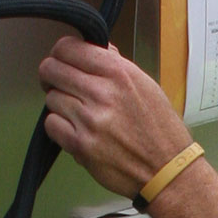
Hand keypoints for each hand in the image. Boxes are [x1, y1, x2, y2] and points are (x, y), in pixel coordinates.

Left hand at [38, 38, 195, 197]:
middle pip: (51, 70)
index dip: (60, 53)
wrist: (167, 170)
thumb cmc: (160, 130)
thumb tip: (93, 50)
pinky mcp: (81, 145)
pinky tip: (75, 129)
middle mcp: (103, 93)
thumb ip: (116, 65)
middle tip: (58, 84)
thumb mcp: (146, 85)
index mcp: (119, 73)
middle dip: (51, 76)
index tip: (62, 60)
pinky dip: (59, 126)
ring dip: (59, 104)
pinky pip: (51, 125)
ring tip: (77, 112)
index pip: (69, 48)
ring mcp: (90, 120)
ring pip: (51, 98)